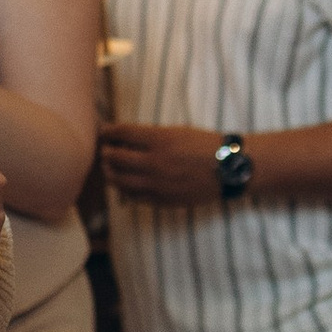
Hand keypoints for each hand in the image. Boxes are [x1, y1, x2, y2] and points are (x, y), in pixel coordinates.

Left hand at [98, 121, 232, 208]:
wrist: (227, 169)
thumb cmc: (204, 145)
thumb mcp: (177, 131)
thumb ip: (150, 135)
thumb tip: (124, 136)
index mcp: (160, 139)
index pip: (122, 133)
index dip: (109, 132)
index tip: (104, 131)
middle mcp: (155, 162)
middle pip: (116, 158)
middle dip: (106, 153)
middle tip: (104, 150)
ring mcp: (157, 183)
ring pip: (120, 181)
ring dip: (110, 173)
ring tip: (109, 169)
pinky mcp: (162, 200)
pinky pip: (133, 197)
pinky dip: (124, 190)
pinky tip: (123, 185)